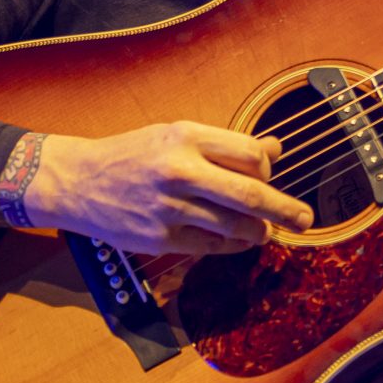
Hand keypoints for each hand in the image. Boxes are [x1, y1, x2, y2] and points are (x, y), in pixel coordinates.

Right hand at [25, 122, 314, 255]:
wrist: (77, 182)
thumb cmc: (133, 154)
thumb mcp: (176, 135)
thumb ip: (225, 144)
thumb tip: (276, 148)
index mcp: (185, 136)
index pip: (250, 154)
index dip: (268, 167)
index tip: (270, 174)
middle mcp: (179, 171)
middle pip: (251, 194)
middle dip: (285, 209)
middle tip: (305, 218)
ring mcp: (169, 208)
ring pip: (235, 226)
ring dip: (259, 231)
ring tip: (266, 231)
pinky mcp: (160, 239)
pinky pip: (213, 247)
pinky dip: (233, 245)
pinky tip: (239, 240)